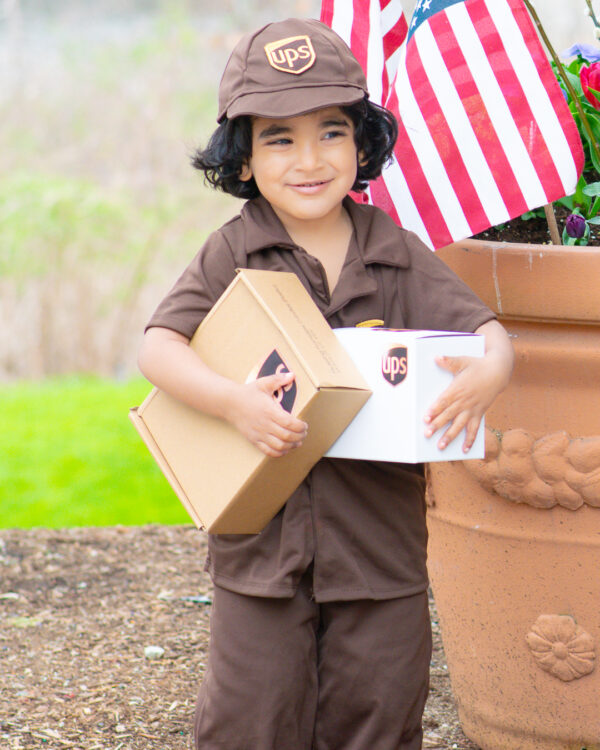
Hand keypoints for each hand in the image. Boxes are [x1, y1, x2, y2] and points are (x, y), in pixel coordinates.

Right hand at [226, 371, 307, 457]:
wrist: (229, 403)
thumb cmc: (248, 393)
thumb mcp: (264, 383)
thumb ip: (278, 379)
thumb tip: (291, 375)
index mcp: (270, 411)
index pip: (290, 423)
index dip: (301, 426)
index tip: (305, 425)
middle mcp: (265, 424)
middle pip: (287, 436)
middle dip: (299, 436)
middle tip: (304, 433)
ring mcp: (259, 434)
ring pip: (279, 446)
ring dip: (291, 446)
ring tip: (297, 442)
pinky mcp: (254, 440)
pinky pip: (268, 451)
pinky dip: (278, 453)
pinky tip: (284, 449)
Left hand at [424, 320, 512, 452]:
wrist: (498, 371)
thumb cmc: (477, 365)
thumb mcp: (463, 361)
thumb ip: (449, 361)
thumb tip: (436, 357)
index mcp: (458, 389)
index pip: (444, 401)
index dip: (435, 410)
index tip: (426, 418)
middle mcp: (465, 401)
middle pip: (448, 415)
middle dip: (437, 425)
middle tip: (427, 434)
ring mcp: (472, 409)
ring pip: (460, 425)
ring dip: (450, 436)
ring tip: (441, 446)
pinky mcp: (479, 413)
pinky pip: (474, 429)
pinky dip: (470, 440)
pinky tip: (464, 449)